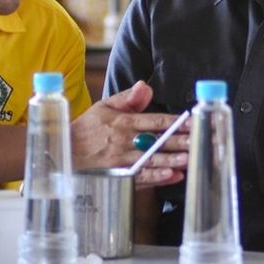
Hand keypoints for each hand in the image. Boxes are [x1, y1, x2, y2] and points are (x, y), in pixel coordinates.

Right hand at [70, 81, 189, 186]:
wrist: (64, 153)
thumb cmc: (87, 129)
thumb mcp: (104, 107)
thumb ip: (127, 98)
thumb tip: (145, 86)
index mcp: (124, 122)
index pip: (155, 120)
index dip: (175, 121)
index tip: (192, 121)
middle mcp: (124, 141)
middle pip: (157, 141)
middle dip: (180, 141)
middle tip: (199, 140)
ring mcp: (121, 160)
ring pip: (151, 160)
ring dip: (170, 160)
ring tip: (189, 158)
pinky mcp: (118, 176)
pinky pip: (140, 178)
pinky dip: (157, 178)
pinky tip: (172, 176)